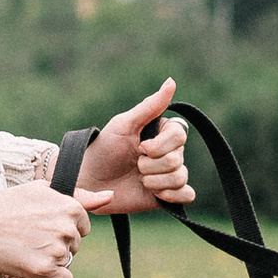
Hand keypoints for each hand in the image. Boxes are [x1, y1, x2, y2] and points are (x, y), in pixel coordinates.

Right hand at [0, 177, 109, 277]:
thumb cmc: (6, 205)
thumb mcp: (42, 189)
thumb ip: (80, 196)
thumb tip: (110, 197)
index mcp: (71, 208)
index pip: (83, 227)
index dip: (61, 227)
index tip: (41, 224)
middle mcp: (68, 229)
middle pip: (75, 245)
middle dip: (57, 243)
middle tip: (29, 236)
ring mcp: (57, 251)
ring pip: (67, 261)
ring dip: (51, 259)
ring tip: (26, 247)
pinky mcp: (45, 271)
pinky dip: (50, 275)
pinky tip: (31, 262)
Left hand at [80, 80, 196, 216]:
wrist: (89, 183)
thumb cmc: (104, 149)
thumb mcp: (124, 124)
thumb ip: (150, 106)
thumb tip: (172, 81)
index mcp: (161, 133)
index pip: (179, 135)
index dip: (160, 145)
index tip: (140, 147)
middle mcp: (168, 153)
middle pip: (178, 159)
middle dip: (151, 165)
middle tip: (135, 165)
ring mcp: (168, 175)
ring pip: (180, 177)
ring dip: (154, 181)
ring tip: (139, 180)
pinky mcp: (167, 196)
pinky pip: (187, 195)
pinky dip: (172, 195)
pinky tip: (155, 194)